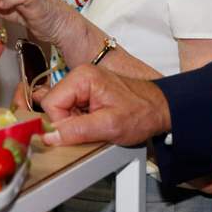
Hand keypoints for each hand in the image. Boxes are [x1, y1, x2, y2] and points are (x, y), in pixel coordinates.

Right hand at [35, 64, 170, 147]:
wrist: (161, 109)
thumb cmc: (142, 113)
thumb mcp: (109, 126)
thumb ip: (77, 130)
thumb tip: (50, 136)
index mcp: (81, 77)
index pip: (50, 103)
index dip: (61, 123)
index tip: (79, 132)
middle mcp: (79, 75)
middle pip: (54, 105)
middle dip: (69, 123)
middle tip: (92, 128)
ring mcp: (82, 83)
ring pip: (61, 109)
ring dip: (75, 123)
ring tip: (96, 124)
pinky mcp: (86, 91)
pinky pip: (70, 109)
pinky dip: (80, 120)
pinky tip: (95, 122)